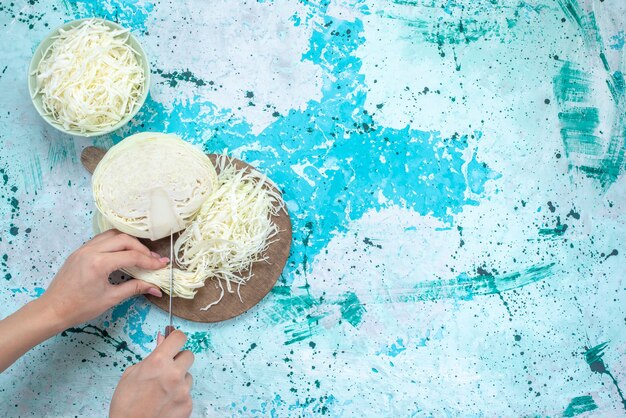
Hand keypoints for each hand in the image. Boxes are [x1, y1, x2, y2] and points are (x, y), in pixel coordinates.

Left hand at [40, 229, 167, 328]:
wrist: (52, 310)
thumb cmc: (80, 308)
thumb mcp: (110, 298)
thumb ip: (135, 288)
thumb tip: (156, 288)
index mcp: (99, 263)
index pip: (131, 256)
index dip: (149, 261)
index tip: (162, 265)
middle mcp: (91, 250)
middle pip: (124, 239)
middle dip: (142, 249)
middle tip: (153, 260)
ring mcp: (84, 248)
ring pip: (112, 235)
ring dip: (129, 242)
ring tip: (141, 253)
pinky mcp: (80, 250)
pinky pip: (102, 239)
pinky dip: (116, 242)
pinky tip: (123, 252)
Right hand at [110, 330, 193, 417]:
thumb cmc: (126, 405)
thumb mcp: (131, 374)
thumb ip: (151, 356)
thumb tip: (163, 339)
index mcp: (158, 362)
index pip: (179, 337)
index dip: (175, 338)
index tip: (173, 341)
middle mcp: (174, 374)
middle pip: (189, 355)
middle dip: (179, 359)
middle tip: (167, 368)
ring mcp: (183, 390)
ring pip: (188, 376)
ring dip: (179, 379)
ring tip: (162, 391)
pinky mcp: (188, 404)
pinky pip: (188, 393)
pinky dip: (179, 396)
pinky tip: (165, 402)